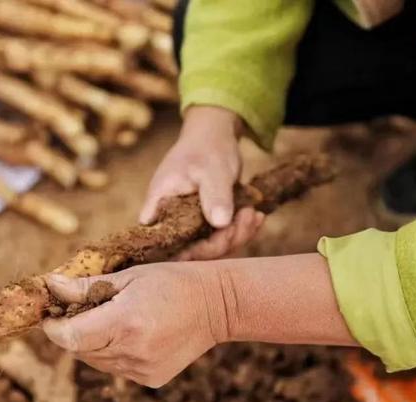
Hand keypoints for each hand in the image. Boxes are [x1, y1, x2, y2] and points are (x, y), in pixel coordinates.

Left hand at [43, 262, 229, 387]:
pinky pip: (115, 368)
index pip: (71, 337)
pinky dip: (112, 352)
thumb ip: (87, 286)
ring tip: (112, 319)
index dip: (54, 328)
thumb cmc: (172, 282)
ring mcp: (142, 370)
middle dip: (72, 331)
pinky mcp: (150, 379)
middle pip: (79, 350)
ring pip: (95, 361)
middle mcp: (133, 352)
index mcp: (126, 323)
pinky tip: (131, 333)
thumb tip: (50, 285)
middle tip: (81, 309)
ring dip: (92, 342)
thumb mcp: (130, 276)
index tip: (51, 313)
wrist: (216, 306)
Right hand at [140, 105, 263, 259]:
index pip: (163, 242)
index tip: (221, 235)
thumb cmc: (206, 147)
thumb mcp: (213, 169)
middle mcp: (169, 220)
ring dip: (236, 236)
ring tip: (253, 214)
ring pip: (208, 248)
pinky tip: (255, 216)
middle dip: (223, 242)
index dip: (190, 251)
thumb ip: (215, 195)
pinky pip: (219, 238)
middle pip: (190, 251)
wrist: (213, 136)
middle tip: (246, 217)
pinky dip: (239, 231)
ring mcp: (186, 224)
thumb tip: (220, 223)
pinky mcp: (203, 225)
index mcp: (159, 206)